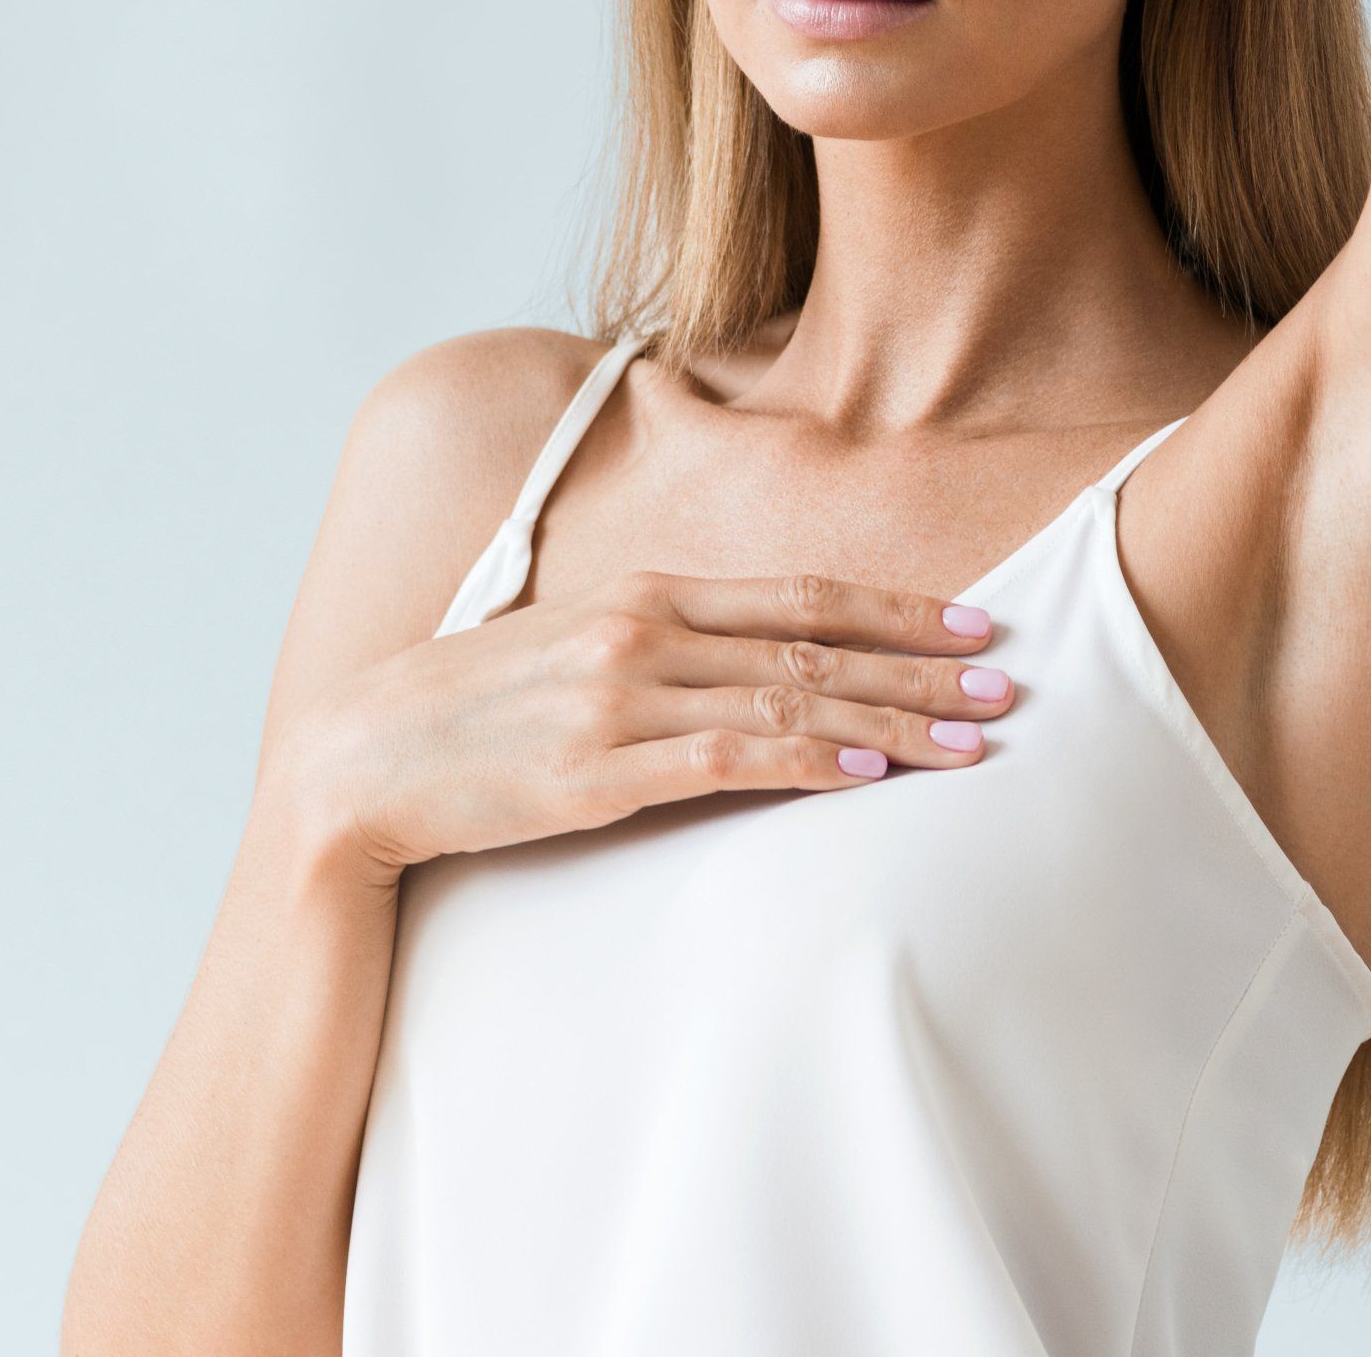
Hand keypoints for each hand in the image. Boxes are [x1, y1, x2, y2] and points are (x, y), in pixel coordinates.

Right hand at [293, 568, 1017, 886]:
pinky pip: (728, 763)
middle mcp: (646, 631)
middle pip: (814, 645)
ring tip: (970, 742)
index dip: (895, 607)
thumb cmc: (476, 705)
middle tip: (1007, 683)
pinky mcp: (602, 772)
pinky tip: (868, 776)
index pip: (799, 595)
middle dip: (921, 666)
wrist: (363, 760)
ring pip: (790, 703)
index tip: (974, 621)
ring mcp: (624, 699)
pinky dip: (808, 766)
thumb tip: (754, 655)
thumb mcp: (575, 643)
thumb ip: (664, 639)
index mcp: (645, 593)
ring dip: (891, 724)